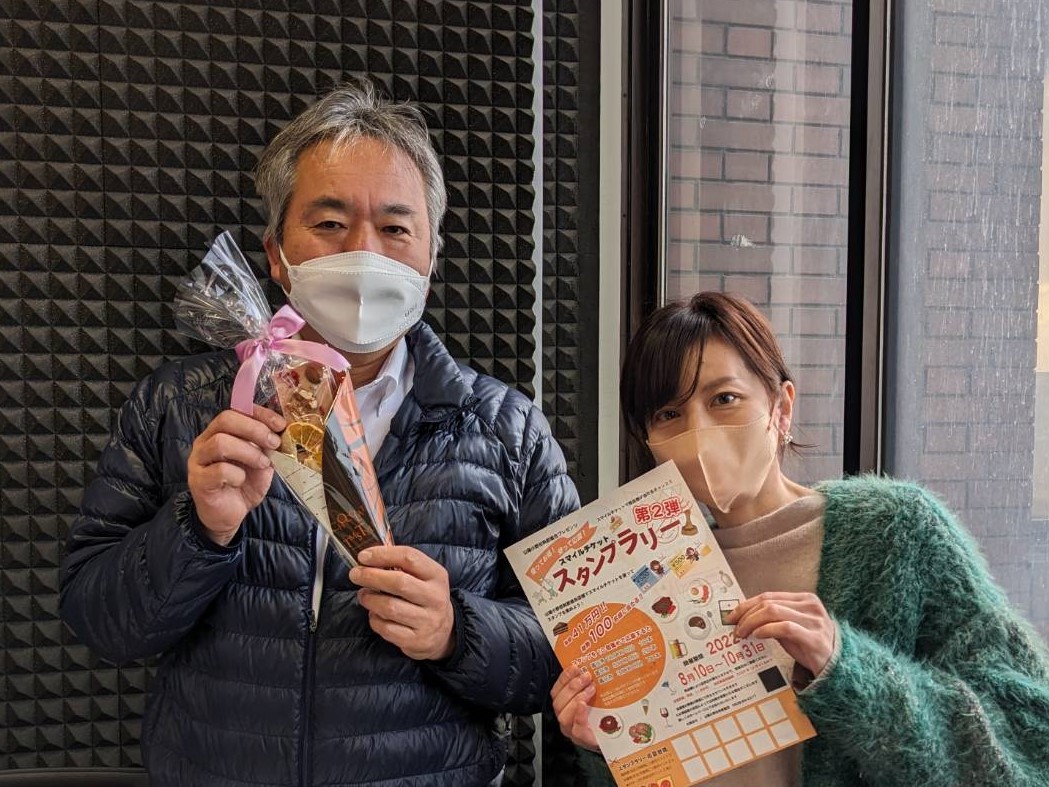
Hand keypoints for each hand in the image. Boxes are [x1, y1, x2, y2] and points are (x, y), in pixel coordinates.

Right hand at [187, 406, 284, 545]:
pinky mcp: (198, 481)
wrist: (229, 515)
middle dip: (255, 429)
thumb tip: (282, 431)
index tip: (280, 424)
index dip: (260, 414)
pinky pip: (219, 470)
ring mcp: (198, 460)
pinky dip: (236, 474)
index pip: (237, 410)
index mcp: (220, 431)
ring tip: (262, 464)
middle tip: (274, 443)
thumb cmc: (244, 484)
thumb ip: (266, 445)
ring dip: (249, 452)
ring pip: (220, 443)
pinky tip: (241, 481)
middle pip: (226, 420)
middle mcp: (205, 441)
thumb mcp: (261, 461)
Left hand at [349, 546, 455, 660]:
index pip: (409, 558)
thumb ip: (401, 566)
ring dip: (370, 599)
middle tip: (355, 574)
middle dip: (371, 576)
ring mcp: (427, 620)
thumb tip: (368, 558)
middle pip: (399, 582)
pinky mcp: (416, 640)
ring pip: (390, 607)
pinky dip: (374, 619)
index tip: (363, 556)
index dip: (383, 554)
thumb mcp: (423, 578)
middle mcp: (435, 597)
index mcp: (437, 576)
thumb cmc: (425, 598)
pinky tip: (374, 614)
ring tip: (363, 595)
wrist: (444, 632)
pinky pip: (387, 628)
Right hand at [551, 666, 598, 750]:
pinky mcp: (583, 740)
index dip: (564, 678)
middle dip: (572, 686)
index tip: (575, 667)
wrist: (612, 736)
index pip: (557, 691)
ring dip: (576, 699)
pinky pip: (576, 730)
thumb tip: (593, 666)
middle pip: (558, 703)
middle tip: (587, 676)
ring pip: (564, 716)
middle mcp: (566, 718)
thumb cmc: (602, 716)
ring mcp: (572, 730)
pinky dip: (579, 716)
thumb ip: (590, 684)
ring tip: (590, 689)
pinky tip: (584, 706)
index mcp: (565, 706)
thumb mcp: (595, 697)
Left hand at [728, 591, 836, 675]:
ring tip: (743, 634)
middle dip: (746, 615)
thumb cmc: (810, 646)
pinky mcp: (814, 638)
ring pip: (773, 612)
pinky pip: (785, 627)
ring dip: (752, 623)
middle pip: (768, 603)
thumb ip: (773, 619)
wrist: (837, 666)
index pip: (768, 596)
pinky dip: (767, 630)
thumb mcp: (791, 627)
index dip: (746, 605)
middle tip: (734, 628)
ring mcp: (814, 621)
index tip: (731, 616)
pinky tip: (757, 636)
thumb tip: (744, 617)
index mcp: (804, 599)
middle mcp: (810, 606)